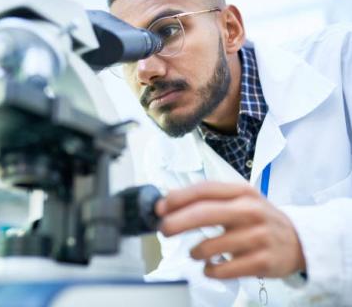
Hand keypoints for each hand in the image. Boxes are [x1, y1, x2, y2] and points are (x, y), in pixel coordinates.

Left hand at [156, 181, 305, 278]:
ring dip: (195, 252)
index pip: (205, 190)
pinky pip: (223, 269)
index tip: (160, 207)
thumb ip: (209, 198)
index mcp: (242, 192)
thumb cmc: (259, 218)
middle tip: (163, 230)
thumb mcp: (239, 200)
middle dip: (177, 222)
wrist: (298, 240)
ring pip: (210, 246)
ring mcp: (258, 236)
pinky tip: (210, 266)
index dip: (178, 198)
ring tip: (196, 252)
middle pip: (204, 214)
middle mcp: (250, 211)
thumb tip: (170, 198)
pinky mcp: (262, 261)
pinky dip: (209, 270)